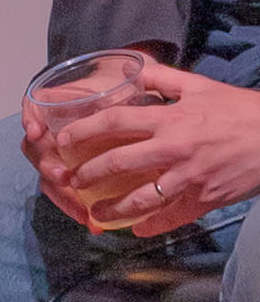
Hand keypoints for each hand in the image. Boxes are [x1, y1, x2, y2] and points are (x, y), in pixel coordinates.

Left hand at [29, 58, 259, 232]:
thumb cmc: (237, 109)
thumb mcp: (199, 85)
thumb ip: (161, 79)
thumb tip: (129, 70)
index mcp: (169, 119)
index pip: (115, 122)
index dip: (85, 131)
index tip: (64, 139)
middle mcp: (173, 150)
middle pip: (120, 162)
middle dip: (90, 173)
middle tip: (71, 180)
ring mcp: (189, 178)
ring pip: (143, 198)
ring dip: (115, 208)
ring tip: (96, 214)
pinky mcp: (206, 200)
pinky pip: (174, 217)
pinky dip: (154, 226)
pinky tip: (137, 230)